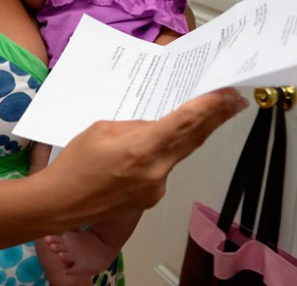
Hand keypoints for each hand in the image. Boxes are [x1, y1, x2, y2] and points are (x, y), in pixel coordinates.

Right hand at [42, 89, 248, 225]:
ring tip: (204, 117)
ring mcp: (156, 188)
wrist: (61, 202)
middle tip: (235, 102)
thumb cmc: (74, 163)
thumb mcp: (101, 130)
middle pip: (194, 139)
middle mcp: (156, 171)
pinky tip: (153, 148)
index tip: (227, 93)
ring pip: (178, 154)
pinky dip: (164, 154)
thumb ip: (134, 126)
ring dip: (190, 136)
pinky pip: (163, 169)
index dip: (209, 107)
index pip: (184, 123)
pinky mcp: (152, 198)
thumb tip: (155, 125)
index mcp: (141, 148)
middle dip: (216, 119)